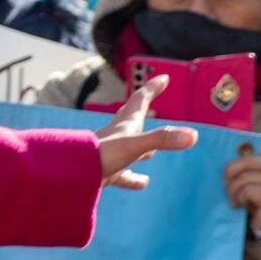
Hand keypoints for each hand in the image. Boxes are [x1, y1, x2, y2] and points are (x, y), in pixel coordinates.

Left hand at [96, 75, 198, 189]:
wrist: (68, 175)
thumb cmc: (99, 156)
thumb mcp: (134, 146)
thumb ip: (162, 140)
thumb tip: (192, 135)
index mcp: (124, 126)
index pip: (140, 100)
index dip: (152, 88)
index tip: (164, 77)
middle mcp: (117, 137)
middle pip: (132, 118)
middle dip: (142, 107)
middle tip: (149, 97)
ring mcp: (110, 155)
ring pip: (129, 148)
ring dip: (142, 147)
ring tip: (152, 154)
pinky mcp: (105, 173)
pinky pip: (124, 175)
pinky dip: (135, 178)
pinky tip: (143, 182)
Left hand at [225, 154, 260, 233]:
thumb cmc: (258, 200)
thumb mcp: (251, 181)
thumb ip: (243, 170)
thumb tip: (224, 159)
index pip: (246, 156)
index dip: (231, 166)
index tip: (225, 178)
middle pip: (243, 164)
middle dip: (229, 177)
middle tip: (226, 189)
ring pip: (243, 179)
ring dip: (233, 191)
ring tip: (234, 200)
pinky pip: (247, 191)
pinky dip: (240, 198)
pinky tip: (241, 205)